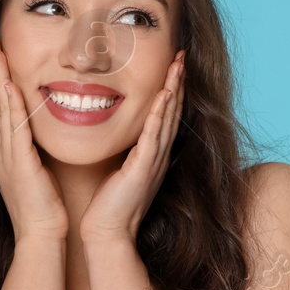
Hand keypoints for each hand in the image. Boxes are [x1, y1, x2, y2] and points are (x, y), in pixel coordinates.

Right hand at [0, 35, 68, 243]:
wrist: (41, 236)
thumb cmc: (44, 208)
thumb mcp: (36, 172)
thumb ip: (33, 151)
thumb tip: (39, 135)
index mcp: (4, 151)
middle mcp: (0, 149)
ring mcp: (6, 155)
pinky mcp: (19, 163)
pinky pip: (13, 128)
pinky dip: (10, 104)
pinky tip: (8, 84)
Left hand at [80, 53, 184, 242]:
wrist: (108, 234)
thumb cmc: (109, 207)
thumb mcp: (119, 172)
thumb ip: (124, 153)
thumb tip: (118, 135)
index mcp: (153, 156)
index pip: (165, 116)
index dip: (171, 90)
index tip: (173, 66)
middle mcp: (158, 156)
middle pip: (172, 112)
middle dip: (178, 82)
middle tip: (182, 56)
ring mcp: (154, 162)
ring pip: (167, 118)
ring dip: (173, 89)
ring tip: (177, 65)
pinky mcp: (143, 169)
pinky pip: (153, 136)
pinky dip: (159, 114)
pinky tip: (163, 94)